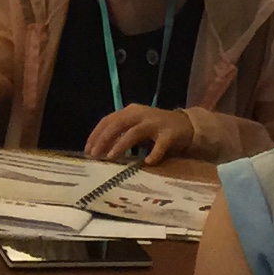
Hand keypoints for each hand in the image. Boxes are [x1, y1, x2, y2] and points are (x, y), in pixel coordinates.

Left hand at [83, 103, 197, 163]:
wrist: (186, 125)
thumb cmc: (156, 129)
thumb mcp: (136, 127)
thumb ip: (121, 133)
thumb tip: (100, 149)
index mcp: (131, 111)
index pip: (108, 120)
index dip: (96, 134)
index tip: (87, 149)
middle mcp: (141, 114)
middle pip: (117, 124)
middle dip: (104, 139)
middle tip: (95, 155)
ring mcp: (156, 123)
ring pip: (134, 133)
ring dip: (121, 145)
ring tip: (111, 158)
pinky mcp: (170, 134)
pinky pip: (160, 145)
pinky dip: (153, 154)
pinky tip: (147, 163)